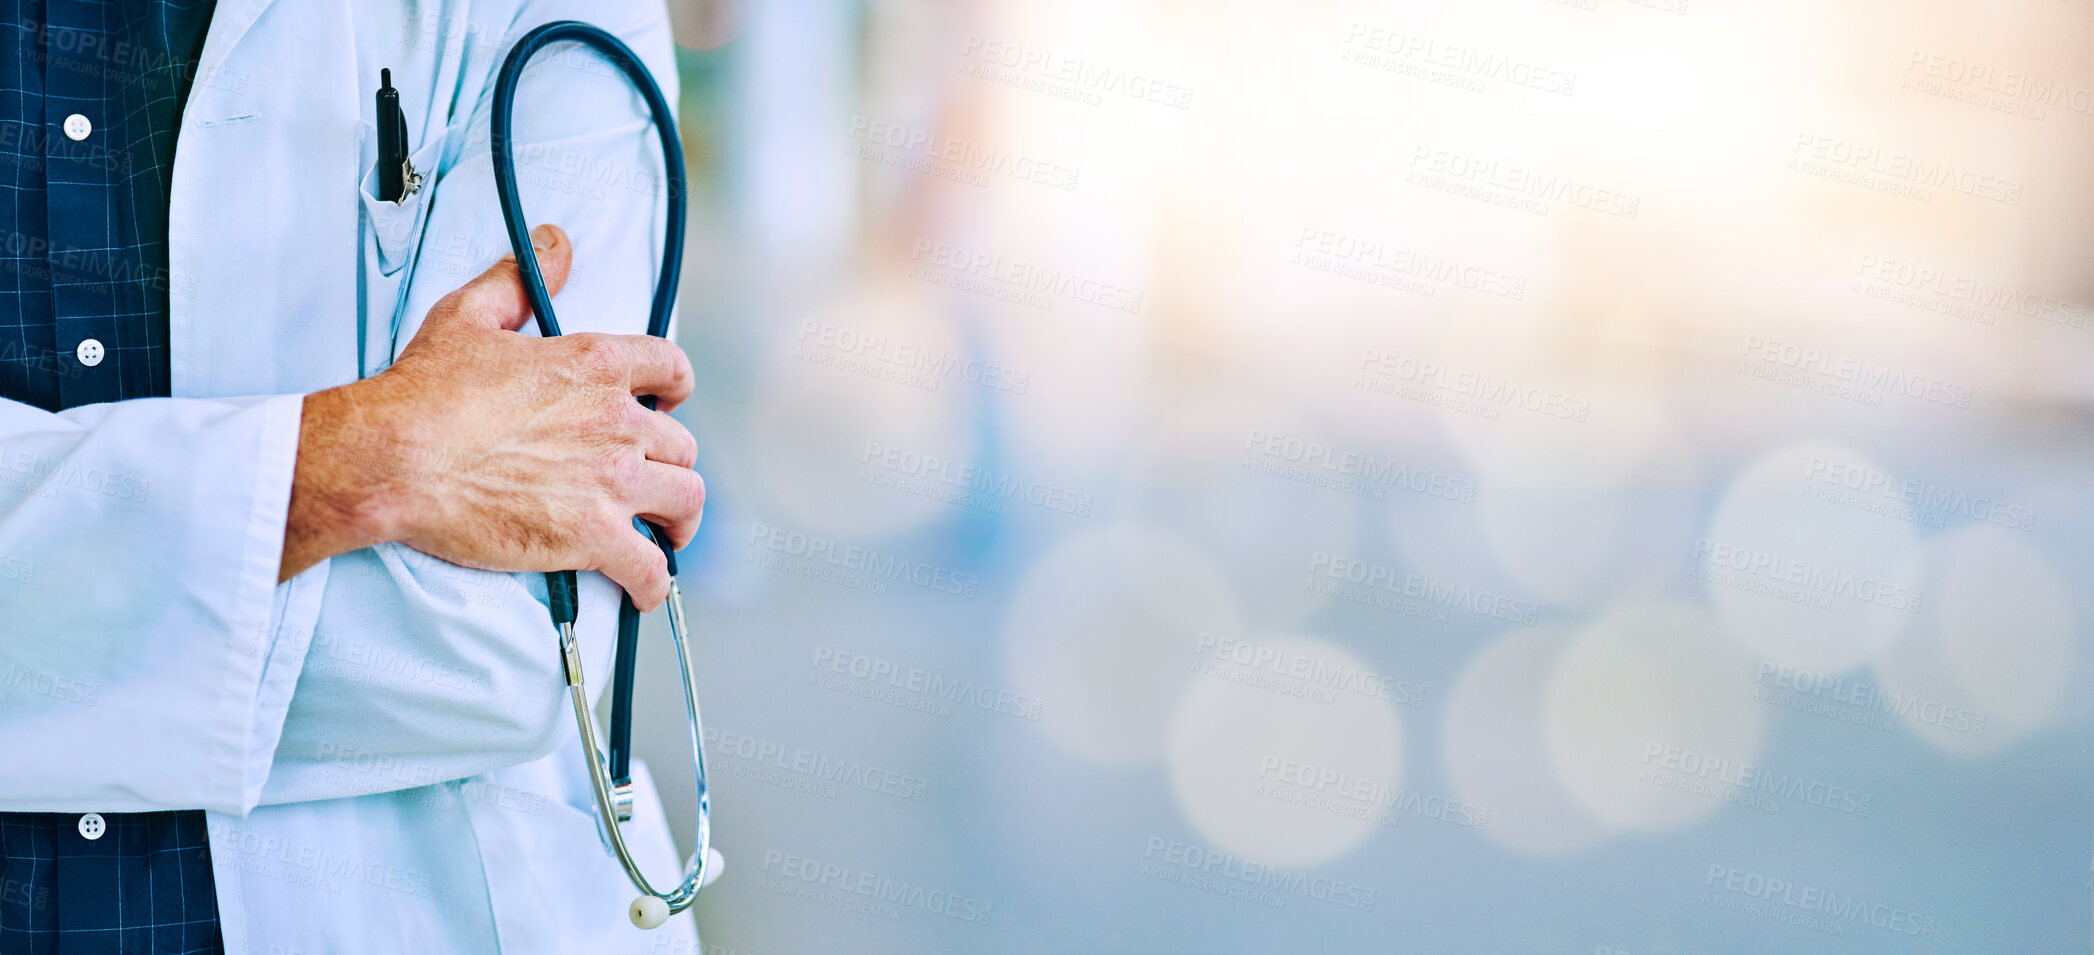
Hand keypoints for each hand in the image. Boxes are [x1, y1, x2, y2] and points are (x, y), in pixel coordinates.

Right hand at [281, 224, 702, 609]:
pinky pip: (650, 567)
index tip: (670, 404)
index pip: (672, 369)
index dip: (676, 389)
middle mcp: (618, 420)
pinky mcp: (592, 535)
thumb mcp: (472, 315)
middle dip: (670, 462)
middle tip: (652, 479)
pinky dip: (655, 582)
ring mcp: (611, 480)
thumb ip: (522, 278)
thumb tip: (556, 243)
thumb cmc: (423, 391)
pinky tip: (647, 588)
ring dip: (680, 520)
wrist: (394, 456)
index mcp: (596, 364)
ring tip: (667, 533)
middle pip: (681, 445)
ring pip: (684, 501)